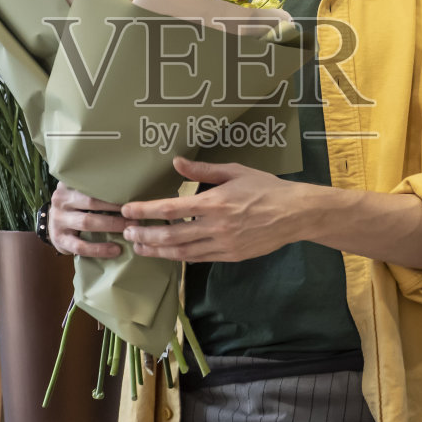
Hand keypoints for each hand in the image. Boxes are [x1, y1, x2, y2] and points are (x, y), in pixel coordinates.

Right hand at [48, 181, 126, 257]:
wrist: (54, 226)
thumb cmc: (77, 208)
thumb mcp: (81, 193)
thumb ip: (97, 188)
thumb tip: (131, 185)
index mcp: (68, 185)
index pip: (91, 183)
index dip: (113, 189)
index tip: (132, 193)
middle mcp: (60, 200)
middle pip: (91, 201)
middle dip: (116, 208)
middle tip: (136, 214)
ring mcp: (58, 220)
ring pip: (87, 222)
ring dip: (111, 225)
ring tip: (130, 230)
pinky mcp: (59, 239)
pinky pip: (81, 246)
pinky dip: (100, 249)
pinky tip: (115, 250)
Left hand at [119, 156, 309, 262]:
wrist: (294, 214)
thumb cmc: (265, 188)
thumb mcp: (235, 171)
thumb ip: (203, 171)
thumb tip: (176, 163)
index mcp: (214, 202)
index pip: (171, 208)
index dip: (145, 211)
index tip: (128, 210)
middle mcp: (215, 226)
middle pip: (171, 235)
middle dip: (145, 235)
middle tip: (127, 233)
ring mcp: (223, 245)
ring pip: (181, 252)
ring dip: (157, 250)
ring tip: (140, 247)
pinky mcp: (230, 256)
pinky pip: (198, 259)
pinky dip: (179, 256)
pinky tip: (167, 253)